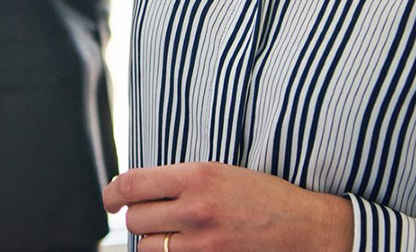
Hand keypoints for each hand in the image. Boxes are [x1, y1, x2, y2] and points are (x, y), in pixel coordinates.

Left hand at [102, 161, 352, 251]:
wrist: (305, 228)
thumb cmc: (260, 195)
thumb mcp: (217, 172)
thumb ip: (178, 180)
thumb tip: (137, 190)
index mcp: (195, 176)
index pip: (132, 184)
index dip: (112, 193)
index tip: (110, 199)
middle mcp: (196, 209)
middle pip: (136, 219)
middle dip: (135, 219)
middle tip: (147, 217)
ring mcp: (204, 243)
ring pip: (148, 247)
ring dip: (150, 242)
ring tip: (165, 235)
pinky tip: (178, 248)